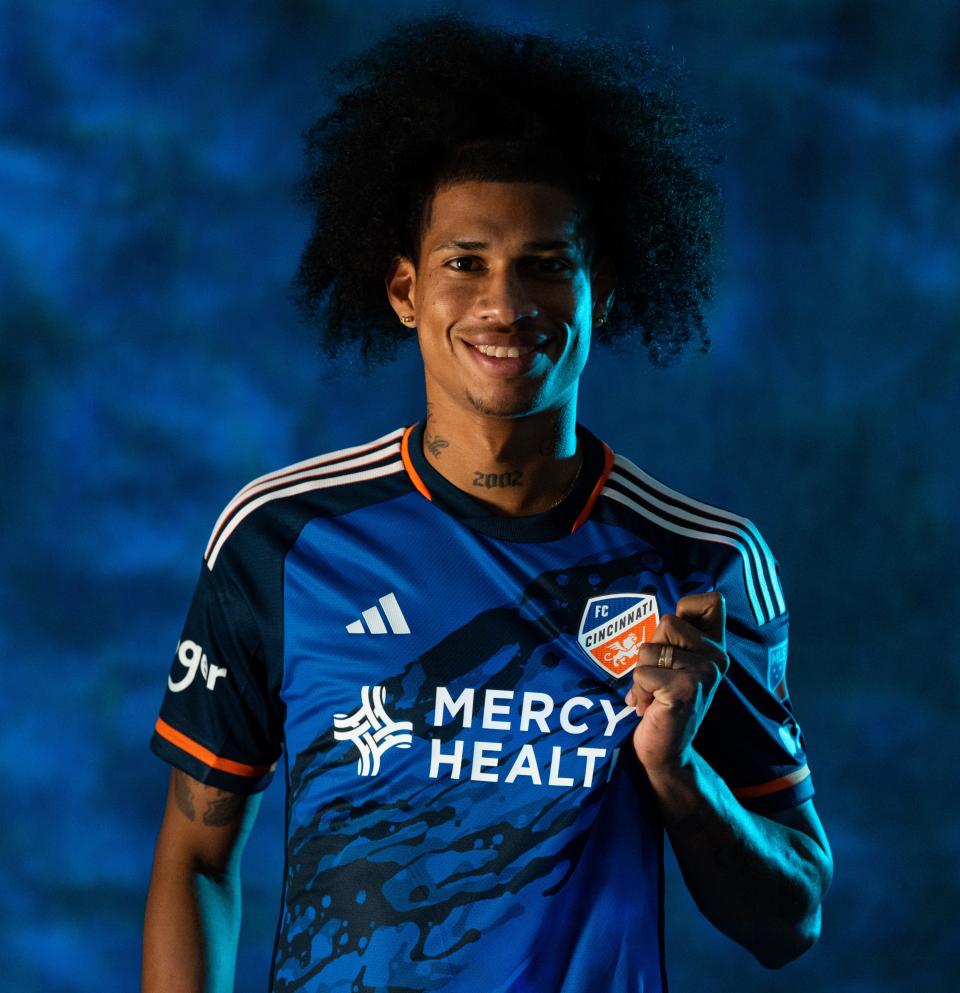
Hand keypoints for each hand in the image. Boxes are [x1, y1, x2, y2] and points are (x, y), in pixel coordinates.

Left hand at [625, 591, 728, 776]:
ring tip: (654, 696)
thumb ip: (674, 638)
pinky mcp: (686, 689)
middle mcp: (716, 658)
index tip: (675, 638)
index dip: (686, 608)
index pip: (712, 601)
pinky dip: (638, 692)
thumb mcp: (673, 664)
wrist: (666, 752)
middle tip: (659, 679)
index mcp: (715, 647)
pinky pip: (643, 673)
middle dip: (651, 650)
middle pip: (666, 623)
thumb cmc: (663, 703)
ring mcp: (704, 673)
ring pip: (648, 650)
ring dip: (641, 675)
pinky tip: (651, 708)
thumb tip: (659, 611)